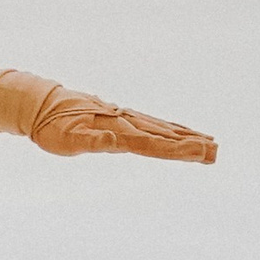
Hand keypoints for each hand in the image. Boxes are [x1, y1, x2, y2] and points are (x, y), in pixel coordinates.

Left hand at [31, 89, 216, 162]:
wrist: (43, 105)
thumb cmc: (54, 128)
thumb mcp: (67, 140)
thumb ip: (91, 141)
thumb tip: (113, 141)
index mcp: (118, 131)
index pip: (152, 144)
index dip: (177, 150)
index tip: (200, 152)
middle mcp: (128, 124)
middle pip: (165, 137)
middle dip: (191, 146)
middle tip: (216, 154)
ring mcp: (128, 120)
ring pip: (164, 130)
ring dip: (188, 138)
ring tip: (211, 145)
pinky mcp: (125, 119)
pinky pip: (156, 126)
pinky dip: (174, 131)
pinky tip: (184, 134)